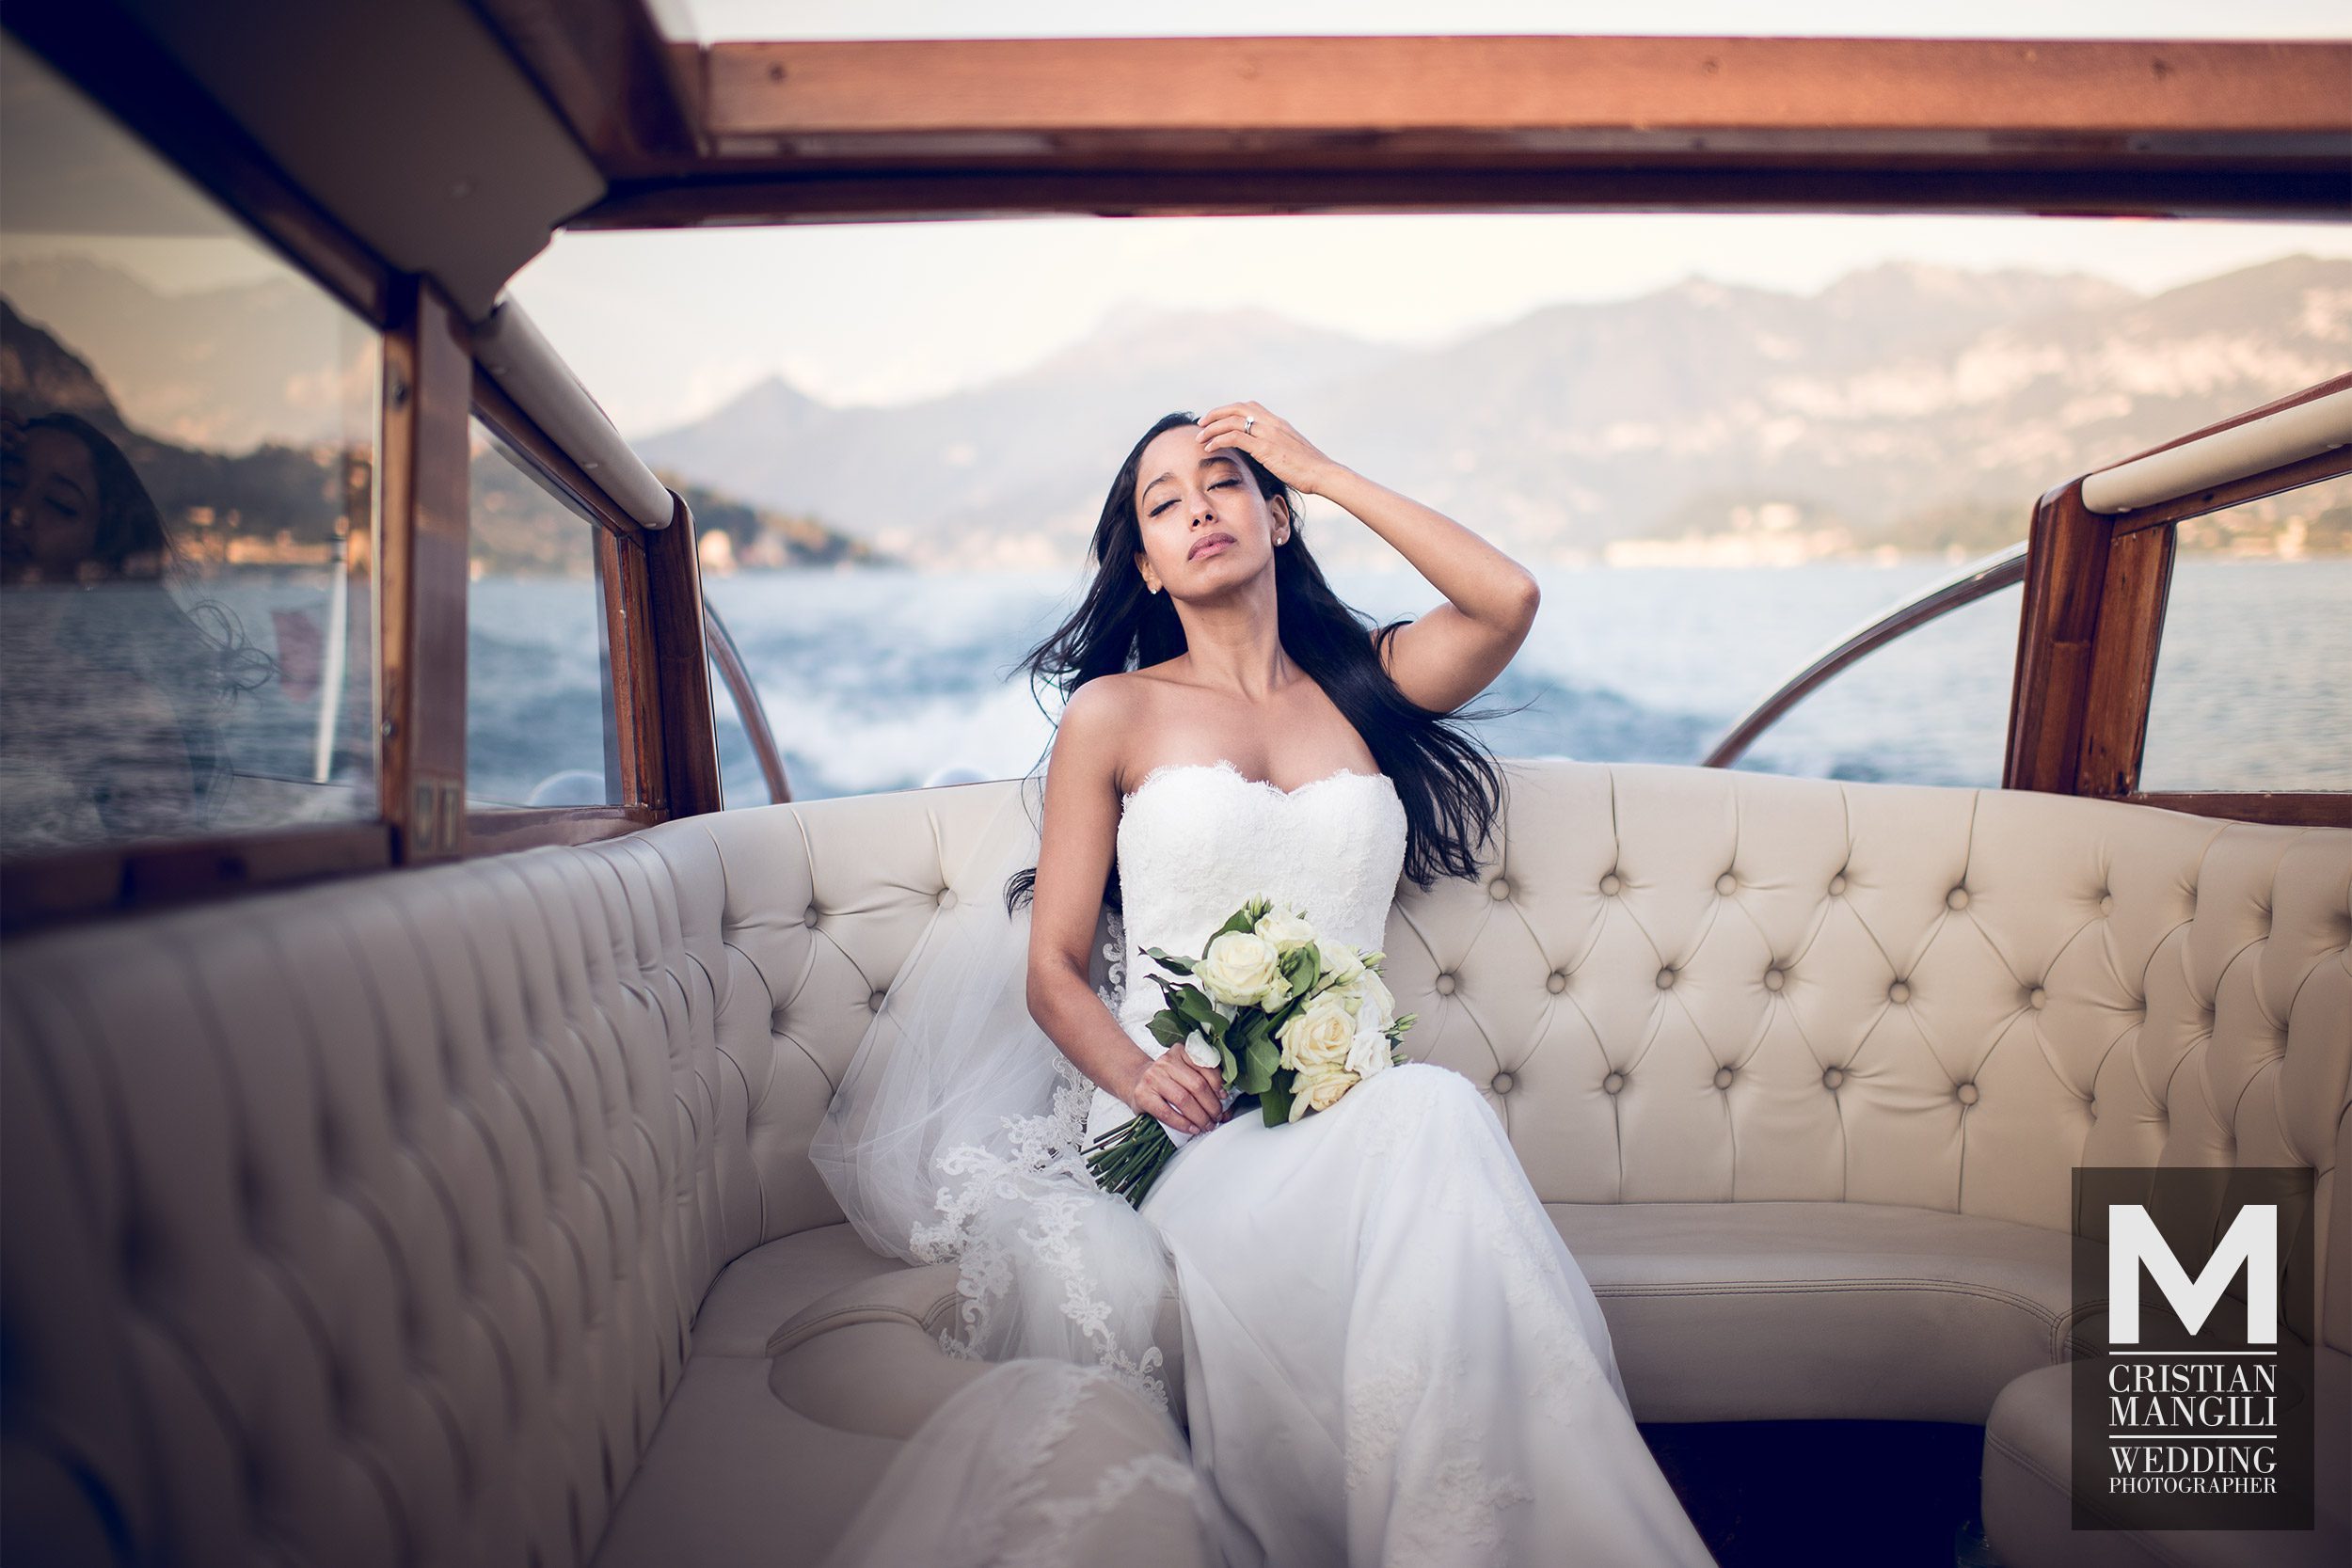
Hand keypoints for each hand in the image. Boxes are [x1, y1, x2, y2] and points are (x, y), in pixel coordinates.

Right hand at [1125, 1045, 1226, 1136]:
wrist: (1135, 1081)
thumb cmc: (1166, 1080)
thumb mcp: (1184, 1071)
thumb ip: (1204, 1081)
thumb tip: (1226, 1105)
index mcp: (1180, 1051)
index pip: (1205, 1066)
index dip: (1218, 1084)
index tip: (1223, 1098)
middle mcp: (1166, 1061)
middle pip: (1197, 1085)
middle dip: (1211, 1105)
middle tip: (1217, 1117)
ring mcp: (1152, 1077)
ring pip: (1184, 1099)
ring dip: (1199, 1117)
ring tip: (1206, 1125)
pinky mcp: (1142, 1095)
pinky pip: (1167, 1113)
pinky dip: (1183, 1124)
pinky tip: (1192, 1128)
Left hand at [1197, 402, 1342, 497]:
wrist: (1323, 473)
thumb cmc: (1310, 468)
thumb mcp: (1291, 450)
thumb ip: (1277, 445)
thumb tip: (1266, 452)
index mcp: (1277, 422)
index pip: (1248, 406)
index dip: (1229, 410)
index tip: (1216, 419)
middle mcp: (1271, 422)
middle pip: (1235, 408)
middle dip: (1215, 414)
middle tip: (1201, 423)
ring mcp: (1268, 433)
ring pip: (1231, 421)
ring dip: (1211, 428)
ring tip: (1199, 438)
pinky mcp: (1264, 447)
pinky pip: (1234, 437)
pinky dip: (1218, 440)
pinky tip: (1209, 448)